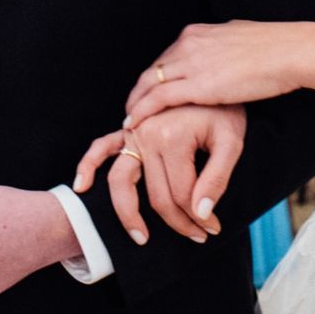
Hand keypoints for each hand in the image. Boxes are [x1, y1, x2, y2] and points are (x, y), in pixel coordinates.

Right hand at [73, 104, 245, 244]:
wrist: (215, 76)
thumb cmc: (225, 110)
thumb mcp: (232, 142)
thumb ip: (217, 179)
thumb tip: (201, 214)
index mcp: (172, 137)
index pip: (182, 195)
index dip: (198, 218)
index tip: (214, 228)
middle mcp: (146, 135)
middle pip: (156, 195)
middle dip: (177, 222)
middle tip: (198, 236)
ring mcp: (133, 131)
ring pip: (121, 180)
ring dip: (128, 213)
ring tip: (140, 237)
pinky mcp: (127, 129)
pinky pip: (101, 148)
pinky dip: (88, 166)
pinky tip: (82, 187)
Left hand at [123, 20, 312, 125]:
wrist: (290, 52)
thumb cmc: (276, 48)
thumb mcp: (241, 39)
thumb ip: (226, 47)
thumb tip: (227, 52)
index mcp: (199, 32)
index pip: (168, 56)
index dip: (156, 76)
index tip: (150, 91)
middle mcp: (189, 43)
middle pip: (153, 69)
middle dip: (140, 90)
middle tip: (132, 108)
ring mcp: (191, 62)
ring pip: (149, 83)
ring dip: (135, 103)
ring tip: (128, 119)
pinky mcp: (197, 84)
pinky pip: (159, 98)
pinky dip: (142, 111)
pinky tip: (133, 123)